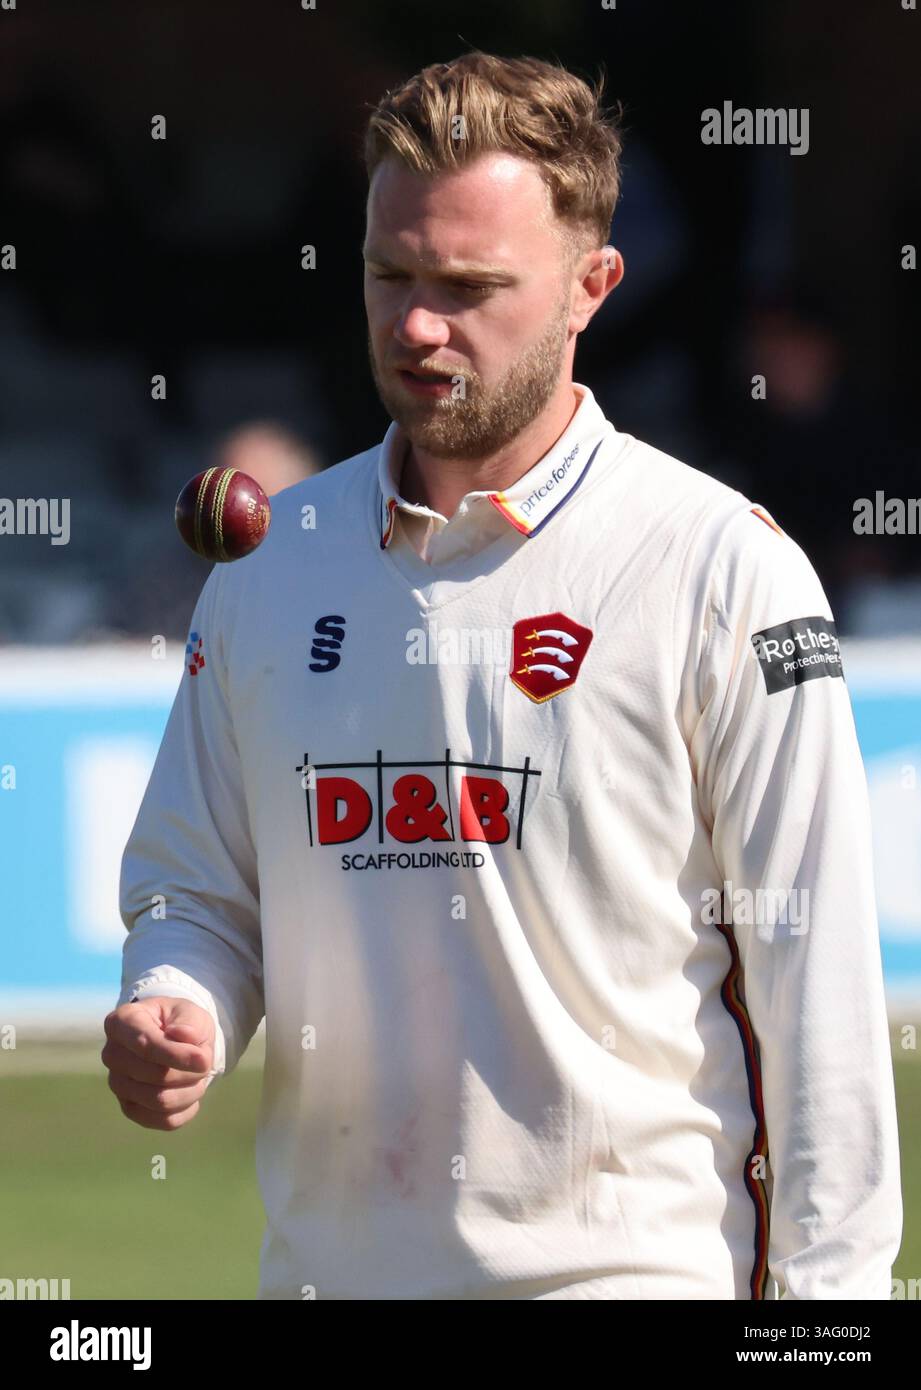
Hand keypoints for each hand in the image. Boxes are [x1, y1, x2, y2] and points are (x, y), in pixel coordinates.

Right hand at [102, 996, 215, 1130]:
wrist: (177, 1041)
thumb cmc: (179, 1022)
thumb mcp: (189, 1012)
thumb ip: (189, 1022)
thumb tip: (183, 1035)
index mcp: (121, 1023)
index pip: (145, 1046)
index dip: (177, 1055)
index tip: (204, 1059)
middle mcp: (112, 1055)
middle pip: (155, 1076)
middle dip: (189, 1071)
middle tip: (204, 1061)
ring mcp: (118, 1084)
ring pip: (160, 1101)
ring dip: (191, 1090)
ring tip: (198, 1076)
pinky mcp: (130, 1108)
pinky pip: (163, 1121)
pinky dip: (186, 1109)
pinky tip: (191, 1091)